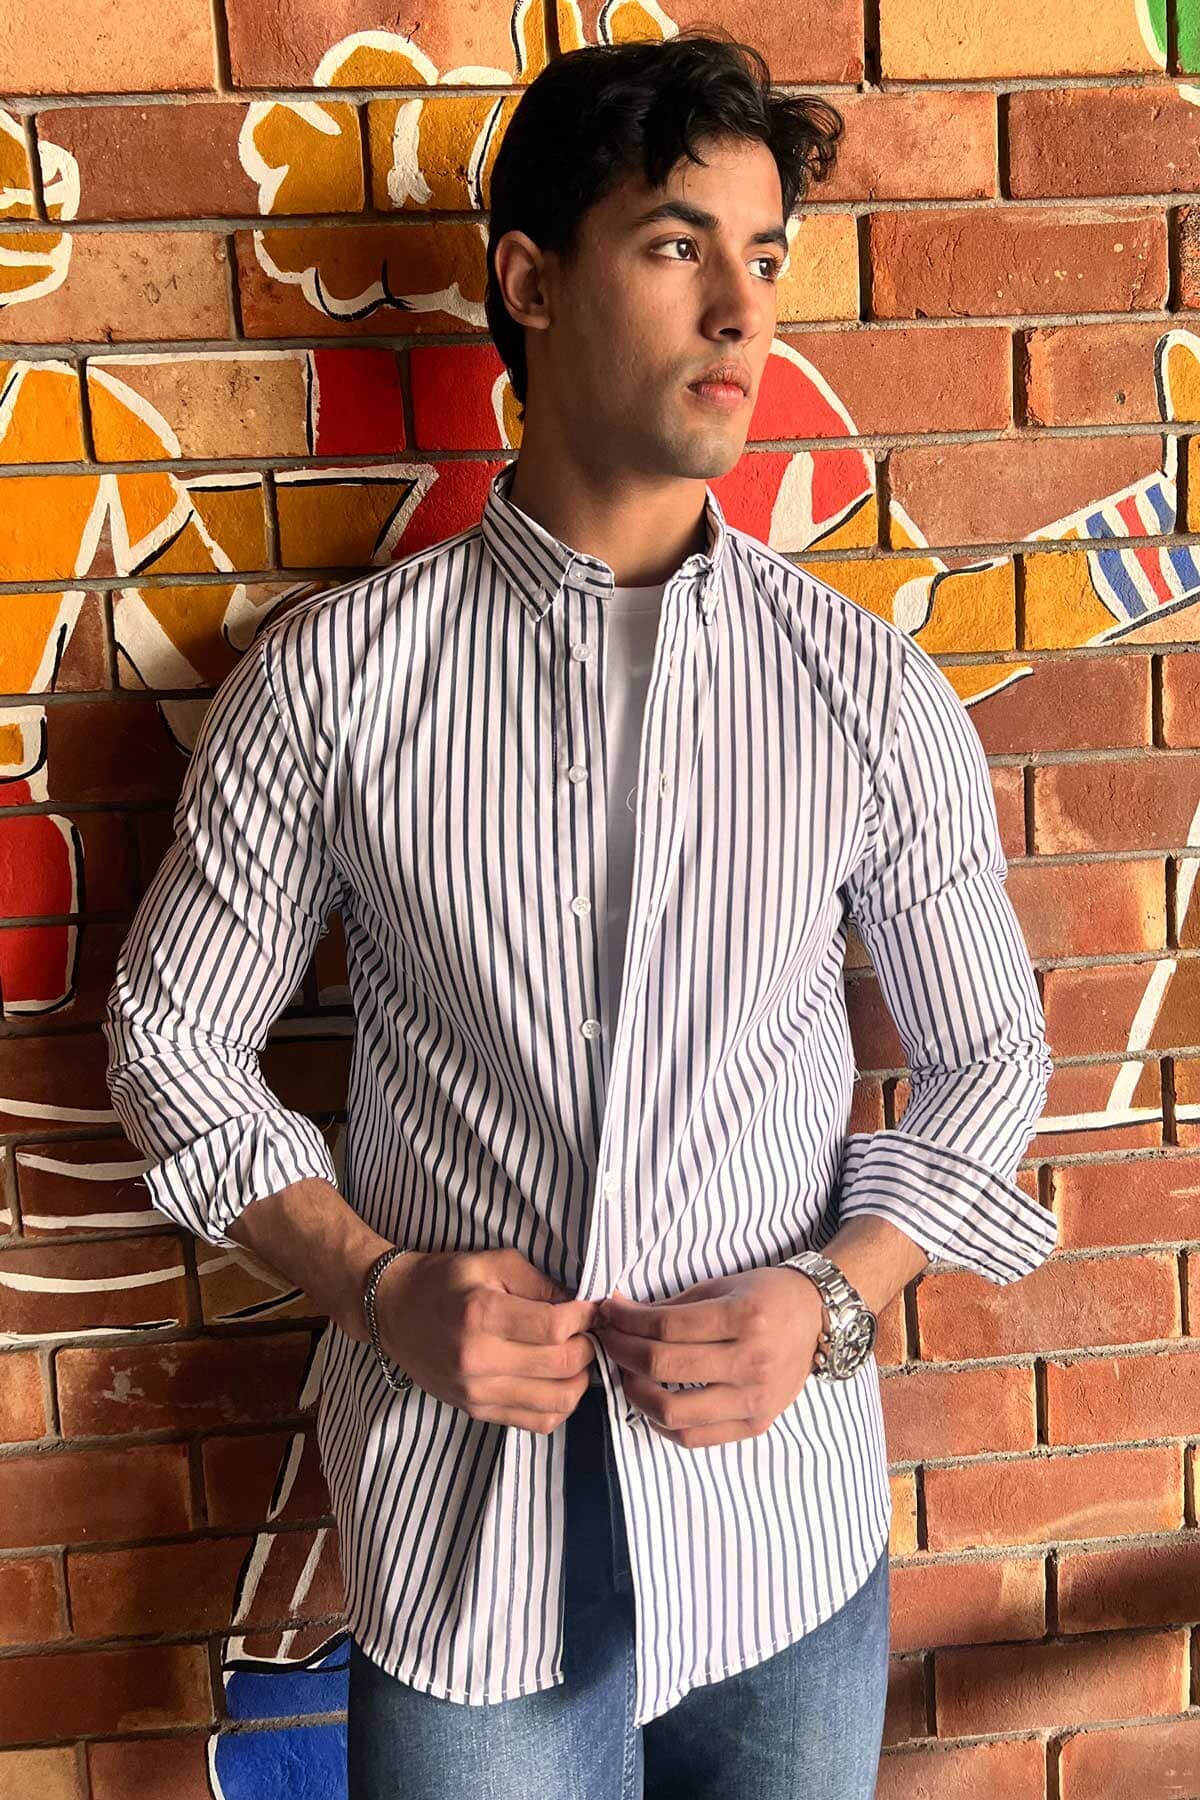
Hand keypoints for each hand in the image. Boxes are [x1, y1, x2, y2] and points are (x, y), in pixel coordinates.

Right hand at [376, 1248, 604, 1432]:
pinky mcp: (477, 1411)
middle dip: (588, 1346)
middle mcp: (479, 1360)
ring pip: (557, 1402)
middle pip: (561, 1365)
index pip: (555, 1328)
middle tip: (589, 1330)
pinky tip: (559, 1381)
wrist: (392, 1312)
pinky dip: (560, 1405)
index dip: (586, 1317)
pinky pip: (537, 1423)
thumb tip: (582, 1304)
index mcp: (481, 1315)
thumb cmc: (442, 1281)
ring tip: (577, 1356)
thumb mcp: (490, 1262)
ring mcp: (477, 1393)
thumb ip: (539, 1281)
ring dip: (580, 1379)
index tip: (594, 1308)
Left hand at [595, 1268, 825, 1448]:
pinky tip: (651, 1400)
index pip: (665, 1327)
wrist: (818, 1320)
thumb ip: (671, 1305)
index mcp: (744, 1318)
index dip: (626, 1321)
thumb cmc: (766, 1295)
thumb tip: (619, 1313)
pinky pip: (695, 1436)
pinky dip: (663, 1422)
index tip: (608, 1313)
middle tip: (608, 1339)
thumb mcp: (722, 1286)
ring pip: (673, 1410)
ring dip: (635, 1390)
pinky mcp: (756, 1423)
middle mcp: (751, 1361)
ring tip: (626, 1371)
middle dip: (622, 1350)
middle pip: (663, 1366)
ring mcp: (755, 1398)